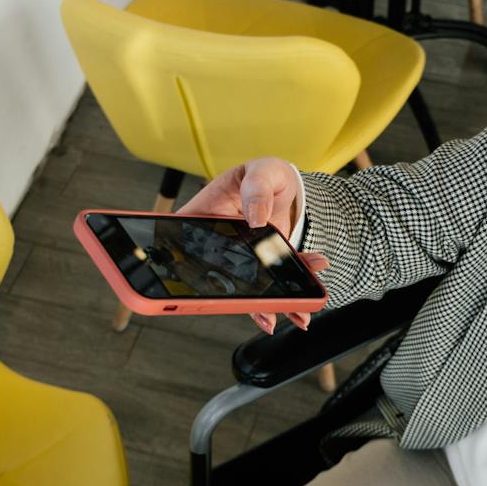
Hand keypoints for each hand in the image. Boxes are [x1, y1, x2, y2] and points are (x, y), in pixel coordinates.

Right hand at [178, 157, 330, 332]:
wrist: (288, 188)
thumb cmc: (266, 175)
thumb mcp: (262, 172)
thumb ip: (257, 189)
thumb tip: (256, 217)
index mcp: (203, 216)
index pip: (184, 243)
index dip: (185, 267)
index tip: (203, 285)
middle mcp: (216, 244)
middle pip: (216, 276)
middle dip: (238, 298)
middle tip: (260, 310)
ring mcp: (238, 260)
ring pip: (246, 290)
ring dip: (268, 306)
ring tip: (290, 313)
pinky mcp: (260, 268)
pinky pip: (270, 288)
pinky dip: (288, 300)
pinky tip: (302, 307)